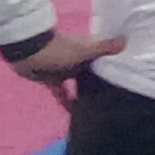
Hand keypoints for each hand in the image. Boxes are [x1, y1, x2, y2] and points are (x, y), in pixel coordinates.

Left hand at [4, 29, 123, 101]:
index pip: (104, 57)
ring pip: (78, 83)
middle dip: (101, 82)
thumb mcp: (84, 50)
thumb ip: (103, 48)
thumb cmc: (59, 50)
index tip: (127, 73)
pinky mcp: (52, 79)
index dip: (114, 63)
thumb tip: (126, 41)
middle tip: (114, 98)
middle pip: (92, 72)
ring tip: (95, 109)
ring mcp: (64, 69)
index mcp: (87, 49)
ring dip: (83, 94)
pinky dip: (66, 101)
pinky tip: (72, 113)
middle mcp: (78, 59)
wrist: (27, 53)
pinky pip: (61, 92)